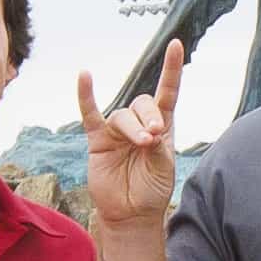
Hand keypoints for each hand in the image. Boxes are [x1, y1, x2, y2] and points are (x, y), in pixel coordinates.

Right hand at [81, 40, 185, 229]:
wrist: (132, 214)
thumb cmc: (152, 189)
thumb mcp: (163, 167)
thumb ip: (158, 146)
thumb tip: (148, 131)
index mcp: (161, 126)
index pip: (168, 92)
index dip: (172, 69)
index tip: (176, 45)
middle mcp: (139, 123)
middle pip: (142, 104)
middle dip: (150, 117)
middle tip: (154, 136)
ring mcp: (117, 131)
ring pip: (122, 116)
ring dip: (132, 128)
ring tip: (142, 144)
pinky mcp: (97, 140)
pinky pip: (90, 114)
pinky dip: (86, 96)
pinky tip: (84, 76)